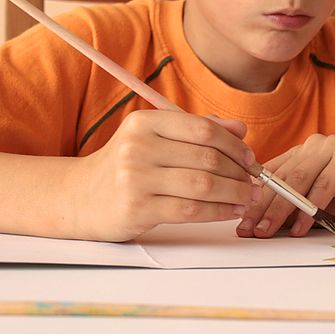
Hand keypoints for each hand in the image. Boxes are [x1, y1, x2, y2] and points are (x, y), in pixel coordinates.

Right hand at [67, 110, 261, 240]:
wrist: (79, 198)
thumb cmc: (126, 167)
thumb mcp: (155, 139)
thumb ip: (197, 131)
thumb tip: (241, 129)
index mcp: (145, 122)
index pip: (204, 130)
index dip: (235, 145)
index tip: (250, 158)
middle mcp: (138, 146)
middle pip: (207, 158)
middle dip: (240, 172)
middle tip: (255, 181)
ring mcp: (135, 177)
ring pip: (203, 184)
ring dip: (235, 193)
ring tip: (248, 197)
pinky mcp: (136, 208)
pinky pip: (190, 210)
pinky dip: (219, 211)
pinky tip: (231, 211)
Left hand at [235, 134, 334, 237]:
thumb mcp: (314, 209)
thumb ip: (290, 210)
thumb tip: (255, 224)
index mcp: (303, 153)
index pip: (271, 174)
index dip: (254, 199)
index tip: (241, 224)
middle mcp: (316, 145)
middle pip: (281, 176)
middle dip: (262, 207)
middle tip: (249, 230)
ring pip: (299, 179)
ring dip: (281, 209)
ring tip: (267, 232)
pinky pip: (325, 184)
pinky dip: (310, 208)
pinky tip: (300, 227)